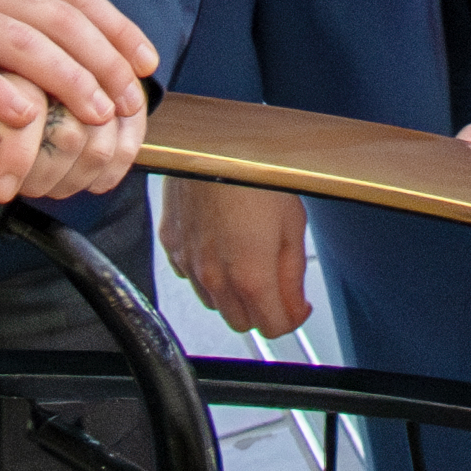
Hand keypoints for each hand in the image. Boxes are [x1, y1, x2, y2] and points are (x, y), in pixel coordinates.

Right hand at [160, 177, 312, 338]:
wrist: (211, 142)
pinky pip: (190, 276)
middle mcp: (215, 277)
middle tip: (277, 284)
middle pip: (242, 323)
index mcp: (251, 276)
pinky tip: (221, 247)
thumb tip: (296, 304)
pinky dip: (207, 273)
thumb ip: (292, 273)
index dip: (293, 318)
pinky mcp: (172, 245)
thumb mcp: (292, 222)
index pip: (274, 327)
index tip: (298, 305)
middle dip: (263, 310)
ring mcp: (189, 263)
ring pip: (214, 303)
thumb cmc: (255, 172)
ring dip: (234, 295)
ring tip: (249, 260)